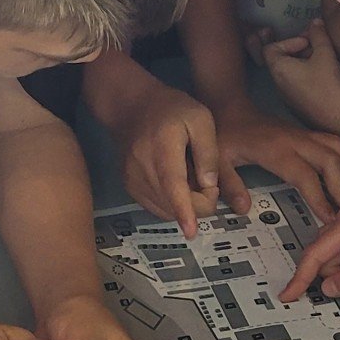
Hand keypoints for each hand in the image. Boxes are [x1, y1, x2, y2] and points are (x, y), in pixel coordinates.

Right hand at [102, 74, 227, 232]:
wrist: (131, 107)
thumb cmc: (171, 109)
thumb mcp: (201, 119)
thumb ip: (209, 153)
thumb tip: (209, 186)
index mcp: (163, 149)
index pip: (173, 185)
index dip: (184, 210)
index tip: (191, 232)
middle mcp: (142, 169)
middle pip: (174, 204)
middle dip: (199, 202)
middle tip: (207, 179)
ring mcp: (132, 180)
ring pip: (166, 210)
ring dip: (186, 204)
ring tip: (190, 176)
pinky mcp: (130, 187)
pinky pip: (156, 207)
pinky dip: (172, 204)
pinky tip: (177, 184)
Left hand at [210, 96, 339, 220]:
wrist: (230, 107)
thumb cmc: (225, 135)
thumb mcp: (218, 160)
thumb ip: (229, 184)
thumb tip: (244, 209)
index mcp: (275, 149)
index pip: (304, 175)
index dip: (319, 197)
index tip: (330, 218)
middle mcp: (295, 140)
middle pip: (330, 160)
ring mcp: (303, 134)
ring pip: (337, 149)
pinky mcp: (306, 133)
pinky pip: (334, 143)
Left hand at [254, 22, 339, 138]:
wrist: (339, 116)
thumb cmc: (328, 81)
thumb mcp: (325, 52)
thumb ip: (318, 34)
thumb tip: (315, 22)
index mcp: (279, 69)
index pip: (270, 49)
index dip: (288, 41)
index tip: (306, 43)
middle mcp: (278, 84)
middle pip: (279, 60)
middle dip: (296, 51)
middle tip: (315, 49)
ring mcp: (286, 98)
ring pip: (288, 74)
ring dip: (301, 64)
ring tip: (321, 62)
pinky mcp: (296, 108)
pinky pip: (294, 87)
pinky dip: (304, 78)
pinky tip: (322, 78)